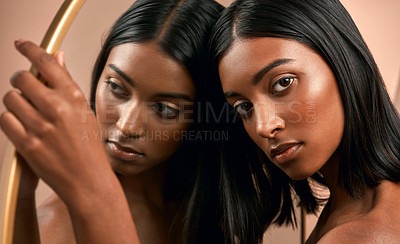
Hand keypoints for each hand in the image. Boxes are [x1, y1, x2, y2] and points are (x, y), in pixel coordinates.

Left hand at [0, 40, 113, 206]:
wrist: (87, 179)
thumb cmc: (89, 146)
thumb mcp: (85, 111)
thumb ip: (67, 84)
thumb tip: (57, 59)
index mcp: (73, 97)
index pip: (46, 62)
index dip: (30, 48)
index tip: (21, 44)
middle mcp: (56, 108)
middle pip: (22, 78)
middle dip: (20, 80)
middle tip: (25, 86)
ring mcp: (40, 127)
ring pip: (10, 98)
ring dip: (15, 101)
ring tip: (27, 112)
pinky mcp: (26, 144)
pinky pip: (5, 119)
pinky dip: (9, 119)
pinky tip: (22, 124)